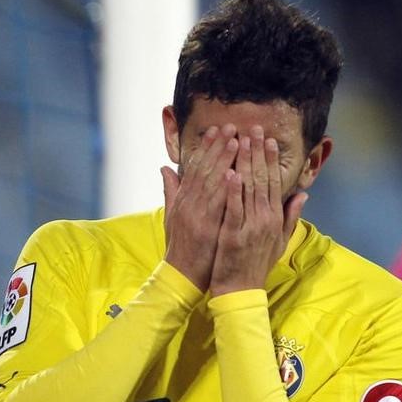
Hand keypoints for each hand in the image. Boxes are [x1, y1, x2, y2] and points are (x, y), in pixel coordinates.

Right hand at [162, 124, 238, 291]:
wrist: (182, 275)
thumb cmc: (182, 247)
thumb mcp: (172, 216)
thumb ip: (170, 190)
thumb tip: (164, 168)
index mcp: (182, 200)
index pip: (195, 167)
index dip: (206, 147)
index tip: (217, 130)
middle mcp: (188, 203)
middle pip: (204, 169)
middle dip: (218, 146)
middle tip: (232, 126)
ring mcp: (196, 215)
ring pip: (211, 181)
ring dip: (224, 159)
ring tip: (237, 140)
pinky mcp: (205, 227)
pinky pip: (217, 204)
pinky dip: (225, 187)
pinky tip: (235, 172)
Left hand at [209, 126, 306, 296]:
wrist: (241, 291)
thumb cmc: (257, 265)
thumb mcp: (279, 242)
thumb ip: (290, 217)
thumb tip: (303, 195)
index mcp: (275, 218)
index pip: (274, 182)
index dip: (270, 159)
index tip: (266, 138)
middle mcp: (265, 219)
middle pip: (262, 180)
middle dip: (257, 152)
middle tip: (252, 128)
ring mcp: (250, 227)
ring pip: (248, 190)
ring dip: (244, 163)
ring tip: (240, 140)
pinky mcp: (233, 236)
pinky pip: (233, 210)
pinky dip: (232, 191)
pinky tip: (229, 172)